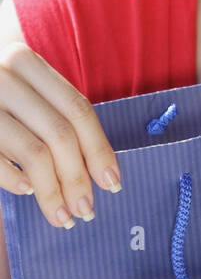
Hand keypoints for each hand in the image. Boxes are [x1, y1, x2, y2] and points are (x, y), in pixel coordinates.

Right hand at [0, 43, 121, 227]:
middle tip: (86, 211)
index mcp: (26, 63)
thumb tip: (96, 167)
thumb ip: (50, 114)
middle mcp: (4, 74)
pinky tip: (26, 192)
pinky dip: (14, 180)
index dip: (99, 149)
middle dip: (78, 179)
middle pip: (60, 134)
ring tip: (61, 216)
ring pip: (35, 153)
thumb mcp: (18, 90)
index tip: (112, 183)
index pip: (78, 110)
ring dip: (52, 192)